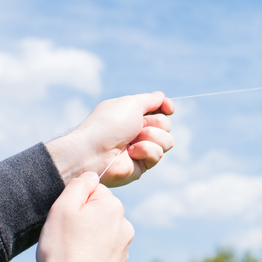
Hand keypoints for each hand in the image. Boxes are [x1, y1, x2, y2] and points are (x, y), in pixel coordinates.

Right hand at [36, 172, 134, 261]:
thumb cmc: (64, 248)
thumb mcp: (63, 208)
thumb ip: (79, 185)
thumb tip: (91, 176)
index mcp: (113, 206)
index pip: (93, 191)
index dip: (75, 203)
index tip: (66, 219)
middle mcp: (125, 224)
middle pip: (98, 211)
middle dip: (82, 220)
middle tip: (66, 236)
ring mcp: (124, 246)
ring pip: (100, 232)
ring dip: (87, 237)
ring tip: (72, 252)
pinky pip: (102, 251)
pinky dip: (91, 254)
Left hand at [45, 92, 174, 187]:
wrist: (94, 152)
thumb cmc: (108, 124)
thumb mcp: (131, 103)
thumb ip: (150, 100)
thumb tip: (162, 97)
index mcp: (133, 114)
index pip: (160, 110)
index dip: (166, 107)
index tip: (168, 108)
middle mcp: (138, 131)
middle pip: (166, 124)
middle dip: (155, 123)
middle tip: (138, 126)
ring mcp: (141, 148)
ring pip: (167, 140)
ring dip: (151, 137)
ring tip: (132, 142)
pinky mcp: (142, 165)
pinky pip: (158, 154)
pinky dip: (145, 150)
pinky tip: (130, 153)